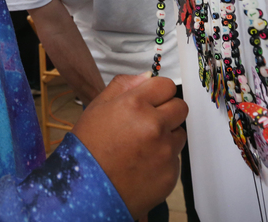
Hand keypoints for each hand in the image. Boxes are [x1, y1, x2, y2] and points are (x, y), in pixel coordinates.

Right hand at [71, 73, 187, 218]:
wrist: (87, 190)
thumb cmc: (88, 148)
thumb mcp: (97, 107)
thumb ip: (123, 86)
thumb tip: (147, 77)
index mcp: (135, 105)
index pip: (166, 85)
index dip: (158, 93)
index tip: (152, 100)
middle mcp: (154, 126)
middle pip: (180, 107)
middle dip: (167, 112)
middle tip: (149, 123)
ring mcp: (165, 151)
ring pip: (179, 134)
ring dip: (166, 136)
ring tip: (142, 147)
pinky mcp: (171, 173)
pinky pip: (175, 159)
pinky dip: (163, 160)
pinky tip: (142, 165)